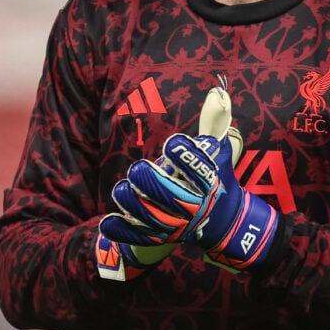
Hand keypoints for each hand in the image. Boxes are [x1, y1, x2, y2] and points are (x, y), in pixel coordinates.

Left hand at [96, 86, 240, 279]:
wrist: (222, 221)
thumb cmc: (216, 177)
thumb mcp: (219, 150)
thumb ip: (215, 122)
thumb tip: (217, 92)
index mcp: (210, 183)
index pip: (201, 171)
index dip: (186, 157)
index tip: (172, 143)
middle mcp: (196, 206)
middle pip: (173, 197)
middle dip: (152, 182)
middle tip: (138, 168)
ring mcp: (178, 225)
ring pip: (154, 218)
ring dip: (134, 204)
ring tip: (121, 189)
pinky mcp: (163, 238)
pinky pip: (141, 237)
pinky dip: (123, 231)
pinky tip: (108, 222)